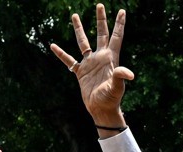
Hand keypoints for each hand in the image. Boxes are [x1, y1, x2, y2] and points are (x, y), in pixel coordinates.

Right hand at [50, 5, 133, 123]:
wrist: (101, 110)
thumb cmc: (111, 99)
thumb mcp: (117, 87)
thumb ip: (121, 78)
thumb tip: (129, 73)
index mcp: (110, 58)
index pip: (116, 37)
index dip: (119, 24)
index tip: (122, 11)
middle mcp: (100, 58)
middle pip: (101, 34)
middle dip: (100, 20)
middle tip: (100, 5)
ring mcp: (90, 64)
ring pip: (83, 42)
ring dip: (79, 29)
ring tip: (74, 15)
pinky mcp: (80, 72)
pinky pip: (69, 60)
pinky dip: (61, 54)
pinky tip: (53, 46)